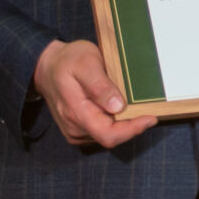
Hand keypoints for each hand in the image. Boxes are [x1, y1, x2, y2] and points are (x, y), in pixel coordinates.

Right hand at [34, 39, 157, 147]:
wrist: (47, 67)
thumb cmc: (68, 61)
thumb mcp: (86, 63)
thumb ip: (100, 85)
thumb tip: (118, 106)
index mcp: (76, 112)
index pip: (108, 134)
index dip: (132, 130)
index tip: (150, 118)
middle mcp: (75, 127)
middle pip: (111, 137)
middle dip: (131, 125)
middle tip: (147, 107)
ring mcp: (75, 131)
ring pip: (108, 135)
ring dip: (123, 123)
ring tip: (130, 103)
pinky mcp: (78, 130)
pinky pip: (101, 132)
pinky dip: (114, 122)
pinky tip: (117, 107)